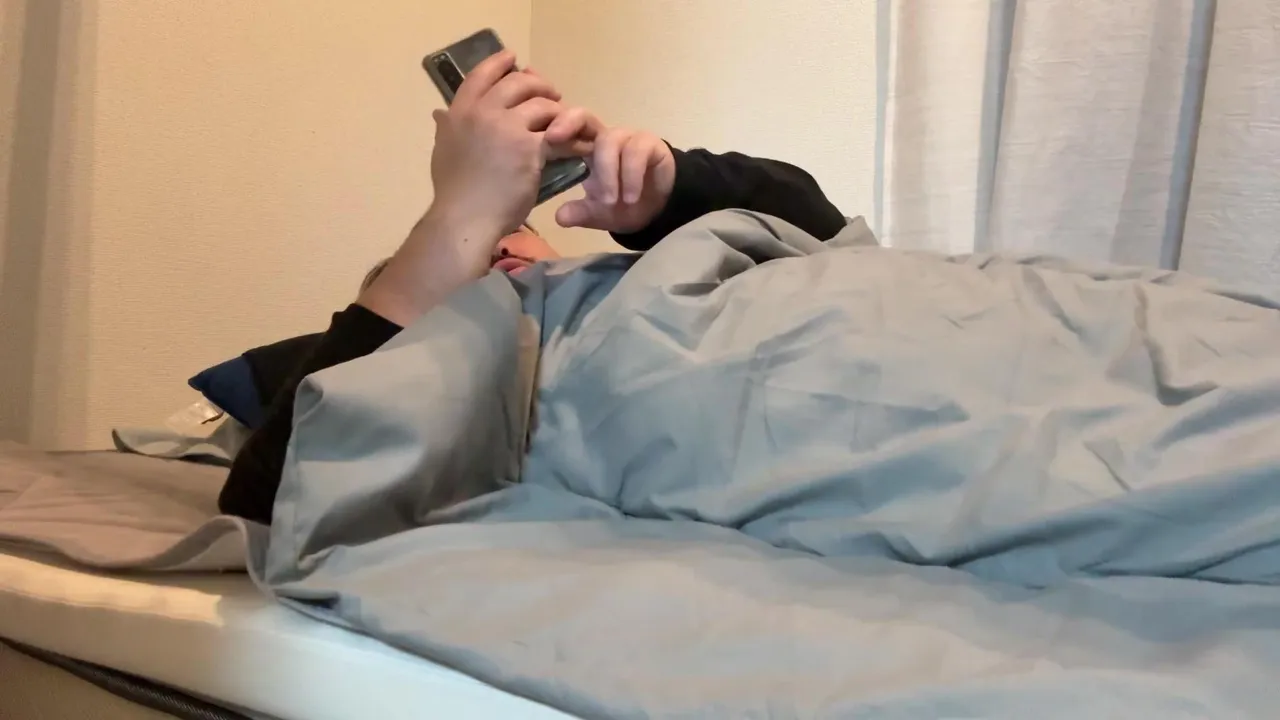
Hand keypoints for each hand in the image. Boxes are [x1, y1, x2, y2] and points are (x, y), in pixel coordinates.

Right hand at [428, 50, 564, 264]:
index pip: (481, 75)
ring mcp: (506, 128)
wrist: (465, 219)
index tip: (513, 58)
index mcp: (458, 112)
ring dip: (558, 112)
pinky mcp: (529, 148)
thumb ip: (445, 128)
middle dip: (538, 85)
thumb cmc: (454, 192)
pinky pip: (558, 135)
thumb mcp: (442, 151)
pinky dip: (573, 140)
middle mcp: (481, 113)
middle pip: (517, 84)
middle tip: (551, 94)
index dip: (499, 63)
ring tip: (567, 123)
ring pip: (542, 106)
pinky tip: (580, 146)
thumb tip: (439, 113)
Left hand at [548, 126, 675, 234]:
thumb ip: (579, 213)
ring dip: (608, 173)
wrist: (658, 211)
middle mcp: (604, 137)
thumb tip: (559, 217)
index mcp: (585, 148)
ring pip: (610, 141)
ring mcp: (628, 138)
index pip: (565, 128)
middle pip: (583, 116)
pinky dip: (631, 175)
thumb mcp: (597, 214)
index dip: (552, 128)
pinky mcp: (651, 145)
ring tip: (611, 202)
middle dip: (568, 124)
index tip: (541, 139)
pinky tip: (630, 197)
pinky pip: (637, 152)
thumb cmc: (622, 205)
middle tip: (555, 139)